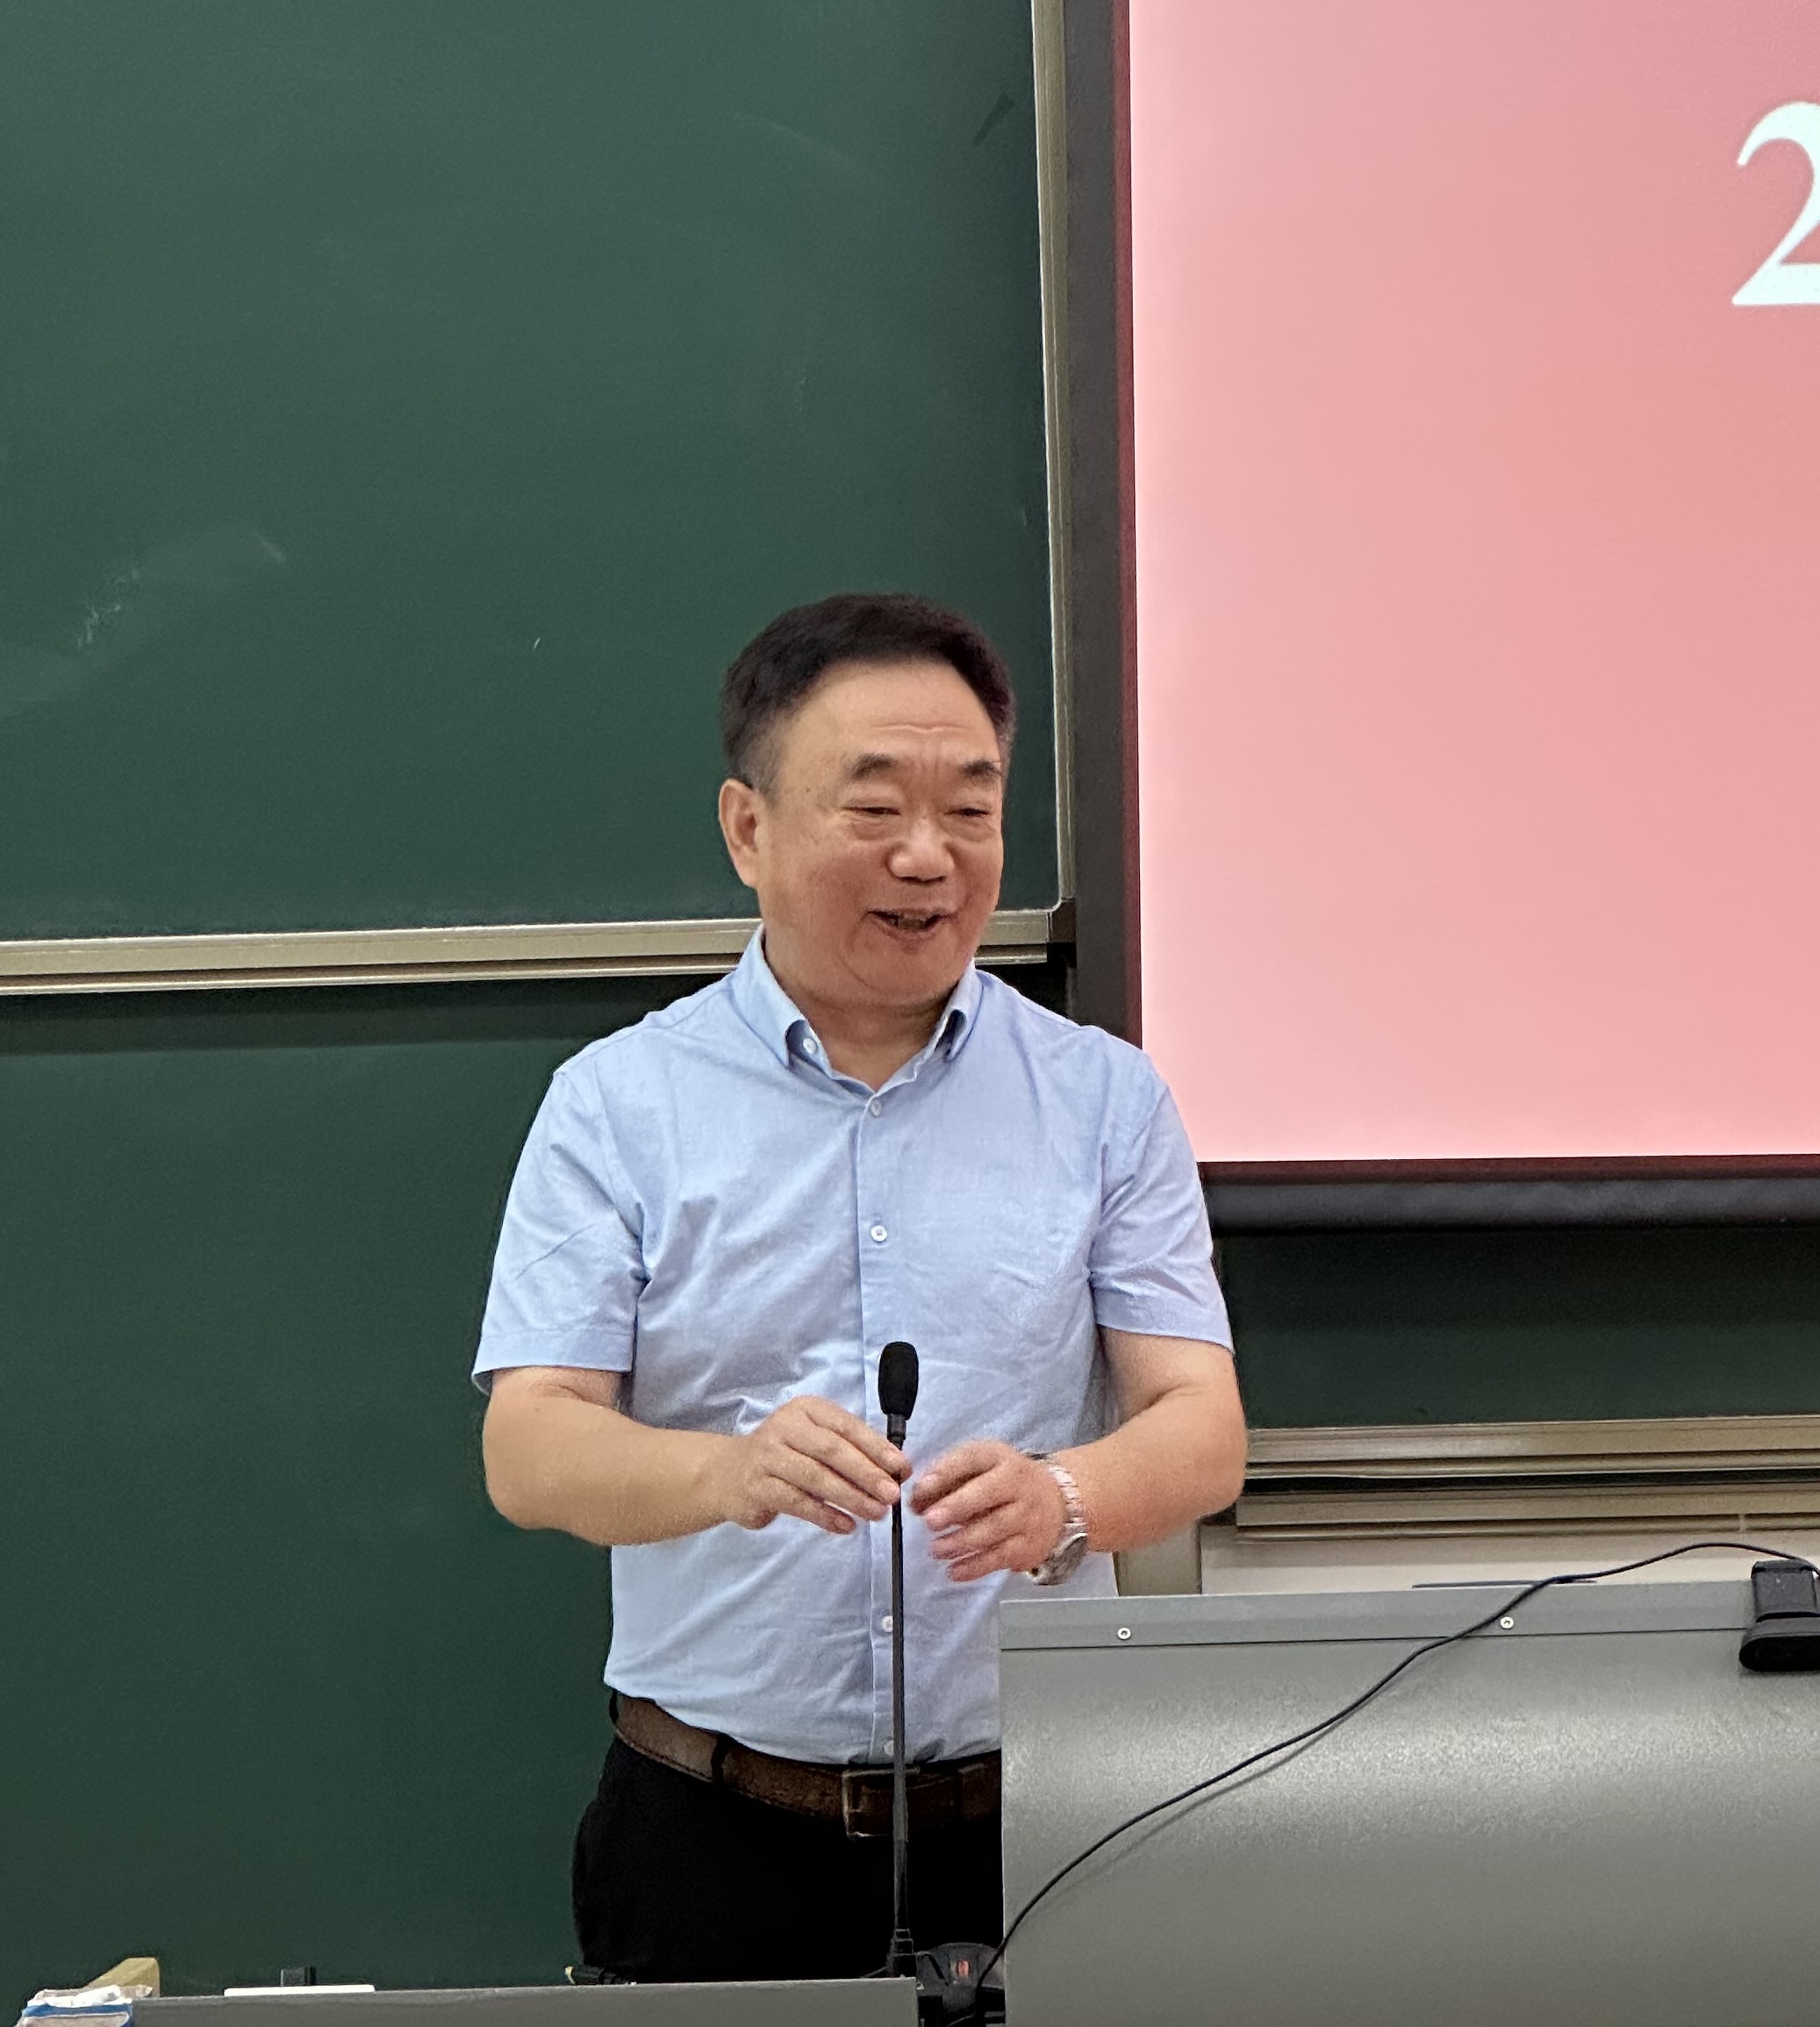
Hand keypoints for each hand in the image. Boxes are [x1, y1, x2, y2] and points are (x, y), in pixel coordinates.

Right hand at [714, 1394, 906, 1536]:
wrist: (728, 1473)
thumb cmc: (785, 1456)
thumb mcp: (815, 1441)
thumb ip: (850, 1451)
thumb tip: (895, 1471)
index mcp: (806, 1409)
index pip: (846, 1426)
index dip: (876, 1447)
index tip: (901, 1468)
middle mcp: (785, 1427)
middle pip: (832, 1450)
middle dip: (866, 1474)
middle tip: (891, 1495)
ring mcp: (768, 1456)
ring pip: (815, 1477)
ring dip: (850, 1497)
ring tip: (875, 1513)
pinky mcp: (758, 1486)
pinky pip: (797, 1502)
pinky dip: (825, 1515)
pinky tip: (846, 1525)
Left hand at [909, 1441, 1066, 1581]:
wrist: (1055, 1500)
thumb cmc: (1003, 1481)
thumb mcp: (979, 1467)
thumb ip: (946, 1479)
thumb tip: (916, 1501)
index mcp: (999, 1458)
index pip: (972, 1459)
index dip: (946, 1472)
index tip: (921, 1488)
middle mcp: (1018, 1484)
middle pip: (988, 1494)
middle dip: (957, 1507)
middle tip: (929, 1521)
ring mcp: (1027, 1516)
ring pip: (995, 1528)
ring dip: (962, 1541)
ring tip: (936, 1549)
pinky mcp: (1029, 1545)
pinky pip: (1001, 1557)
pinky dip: (976, 1566)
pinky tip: (954, 1571)